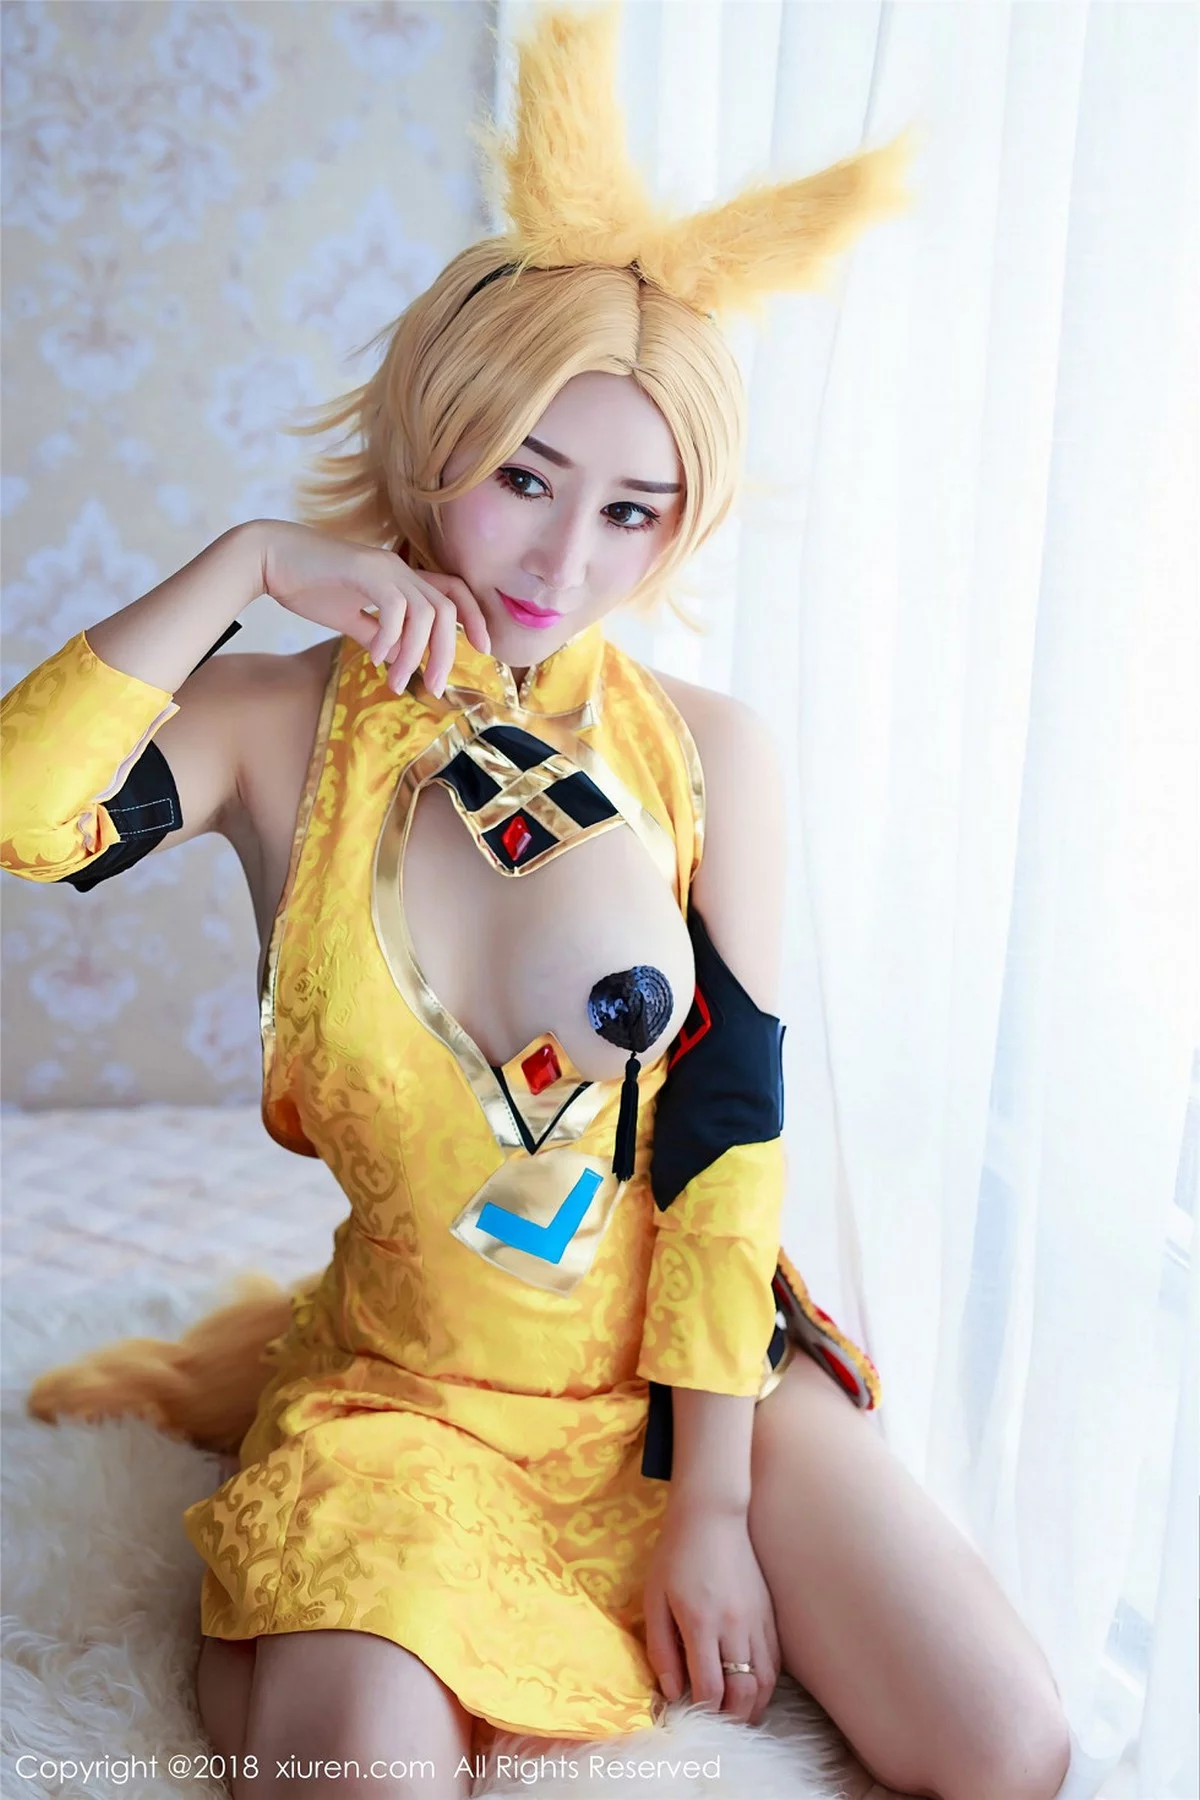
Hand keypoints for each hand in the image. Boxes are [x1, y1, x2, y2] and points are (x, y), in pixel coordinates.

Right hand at [255, 519, 490, 696]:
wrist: (269, 558)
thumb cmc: (306, 584)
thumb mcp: (347, 617)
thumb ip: (375, 635)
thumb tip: (395, 658)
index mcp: (400, 577)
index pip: (453, 591)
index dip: (474, 618)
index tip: (483, 649)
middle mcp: (399, 569)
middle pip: (446, 610)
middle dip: (446, 652)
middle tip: (434, 686)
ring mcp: (383, 567)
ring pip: (425, 612)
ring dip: (415, 653)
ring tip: (397, 680)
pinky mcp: (363, 571)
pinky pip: (394, 608)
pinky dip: (389, 637)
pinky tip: (373, 657)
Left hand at [643, 1496, 780, 1725]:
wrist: (712, 1515)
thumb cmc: (675, 1555)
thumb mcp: (655, 1599)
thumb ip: (660, 1648)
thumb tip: (670, 1691)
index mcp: (702, 1622)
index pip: (709, 1688)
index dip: (701, 1711)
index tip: (688, 1718)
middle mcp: (735, 1626)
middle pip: (743, 1694)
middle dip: (730, 1719)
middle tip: (716, 1728)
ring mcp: (757, 1621)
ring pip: (765, 1683)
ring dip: (752, 1708)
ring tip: (736, 1716)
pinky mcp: (769, 1614)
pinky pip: (774, 1662)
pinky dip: (764, 1684)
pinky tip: (750, 1689)